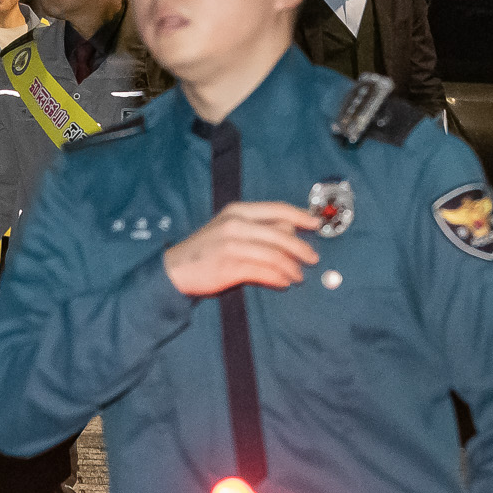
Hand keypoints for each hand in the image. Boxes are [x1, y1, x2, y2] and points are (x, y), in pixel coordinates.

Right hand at [161, 201, 321, 294]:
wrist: (176, 268)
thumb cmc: (206, 248)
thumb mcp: (228, 227)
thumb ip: (256, 227)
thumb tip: (288, 231)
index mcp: (237, 211)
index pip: (277, 209)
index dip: (300, 216)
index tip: (316, 224)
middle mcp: (236, 224)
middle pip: (282, 234)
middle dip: (301, 248)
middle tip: (312, 259)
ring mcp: (233, 245)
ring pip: (276, 255)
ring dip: (292, 268)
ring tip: (297, 276)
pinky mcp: (231, 266)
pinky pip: (265, 272)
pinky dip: (279, 278)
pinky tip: (283, 282)